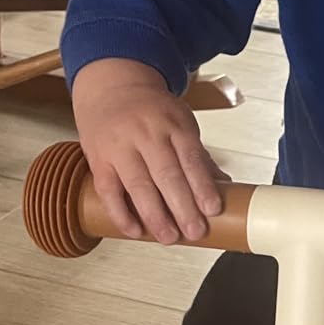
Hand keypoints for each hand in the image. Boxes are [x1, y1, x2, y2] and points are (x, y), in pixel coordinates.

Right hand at [71, 58, 223, 243]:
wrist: (111, 87)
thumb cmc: (151, 111)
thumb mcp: (180, 122)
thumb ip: (199, 155)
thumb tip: (225, 186)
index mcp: (173, 124)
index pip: (191, 158)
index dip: (202, 186)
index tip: (212, 209)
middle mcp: (146, 133)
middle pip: (166, 174)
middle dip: (182, 207)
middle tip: (195, 231)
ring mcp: (120, 146)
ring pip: (138, 185)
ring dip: (155, 215)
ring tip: (169, 237)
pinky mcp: (98, 159)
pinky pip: (109, 190)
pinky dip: (121, 213)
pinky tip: (135, 230)